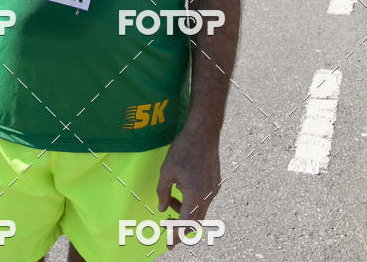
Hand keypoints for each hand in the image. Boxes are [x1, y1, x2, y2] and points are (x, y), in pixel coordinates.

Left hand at [156, 127, 220, 248]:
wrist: (203, 133)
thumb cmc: (183, 149)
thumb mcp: (166, 171)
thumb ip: (163, 192)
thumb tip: (162, 208)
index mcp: (194, 195)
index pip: (185, 224)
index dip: (176, 236)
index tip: (170, 245)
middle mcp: (207, 196)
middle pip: (195, 222)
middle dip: (181, 227)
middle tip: (168, 225)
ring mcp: (214, 190)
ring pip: (200, 211)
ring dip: (186, 211)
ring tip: (171, 198)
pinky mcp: (216, 183)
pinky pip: (204, 200)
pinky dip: (193, 201)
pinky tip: (183, 188)